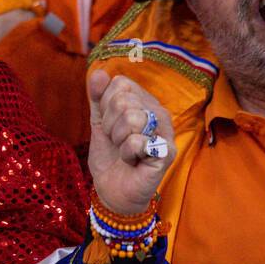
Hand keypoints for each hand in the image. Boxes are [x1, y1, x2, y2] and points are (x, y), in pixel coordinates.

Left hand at [86, 68, 174, 215]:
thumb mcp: (99, 123)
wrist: (113, 191)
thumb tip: (98, 72)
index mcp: (144, 102)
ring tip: (125, 150)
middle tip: (117, 140)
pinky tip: (133, 161)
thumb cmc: (110, 156)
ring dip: (118, 139)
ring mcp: (165, 132)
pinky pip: (136, 141)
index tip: (109, 124)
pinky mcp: (166, 153)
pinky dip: (126, 154)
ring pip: (131, 118)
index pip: (120, 84)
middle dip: (110, 124)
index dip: (106, 105)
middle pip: (124, 100)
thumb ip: (98, 98)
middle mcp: (159, 113)